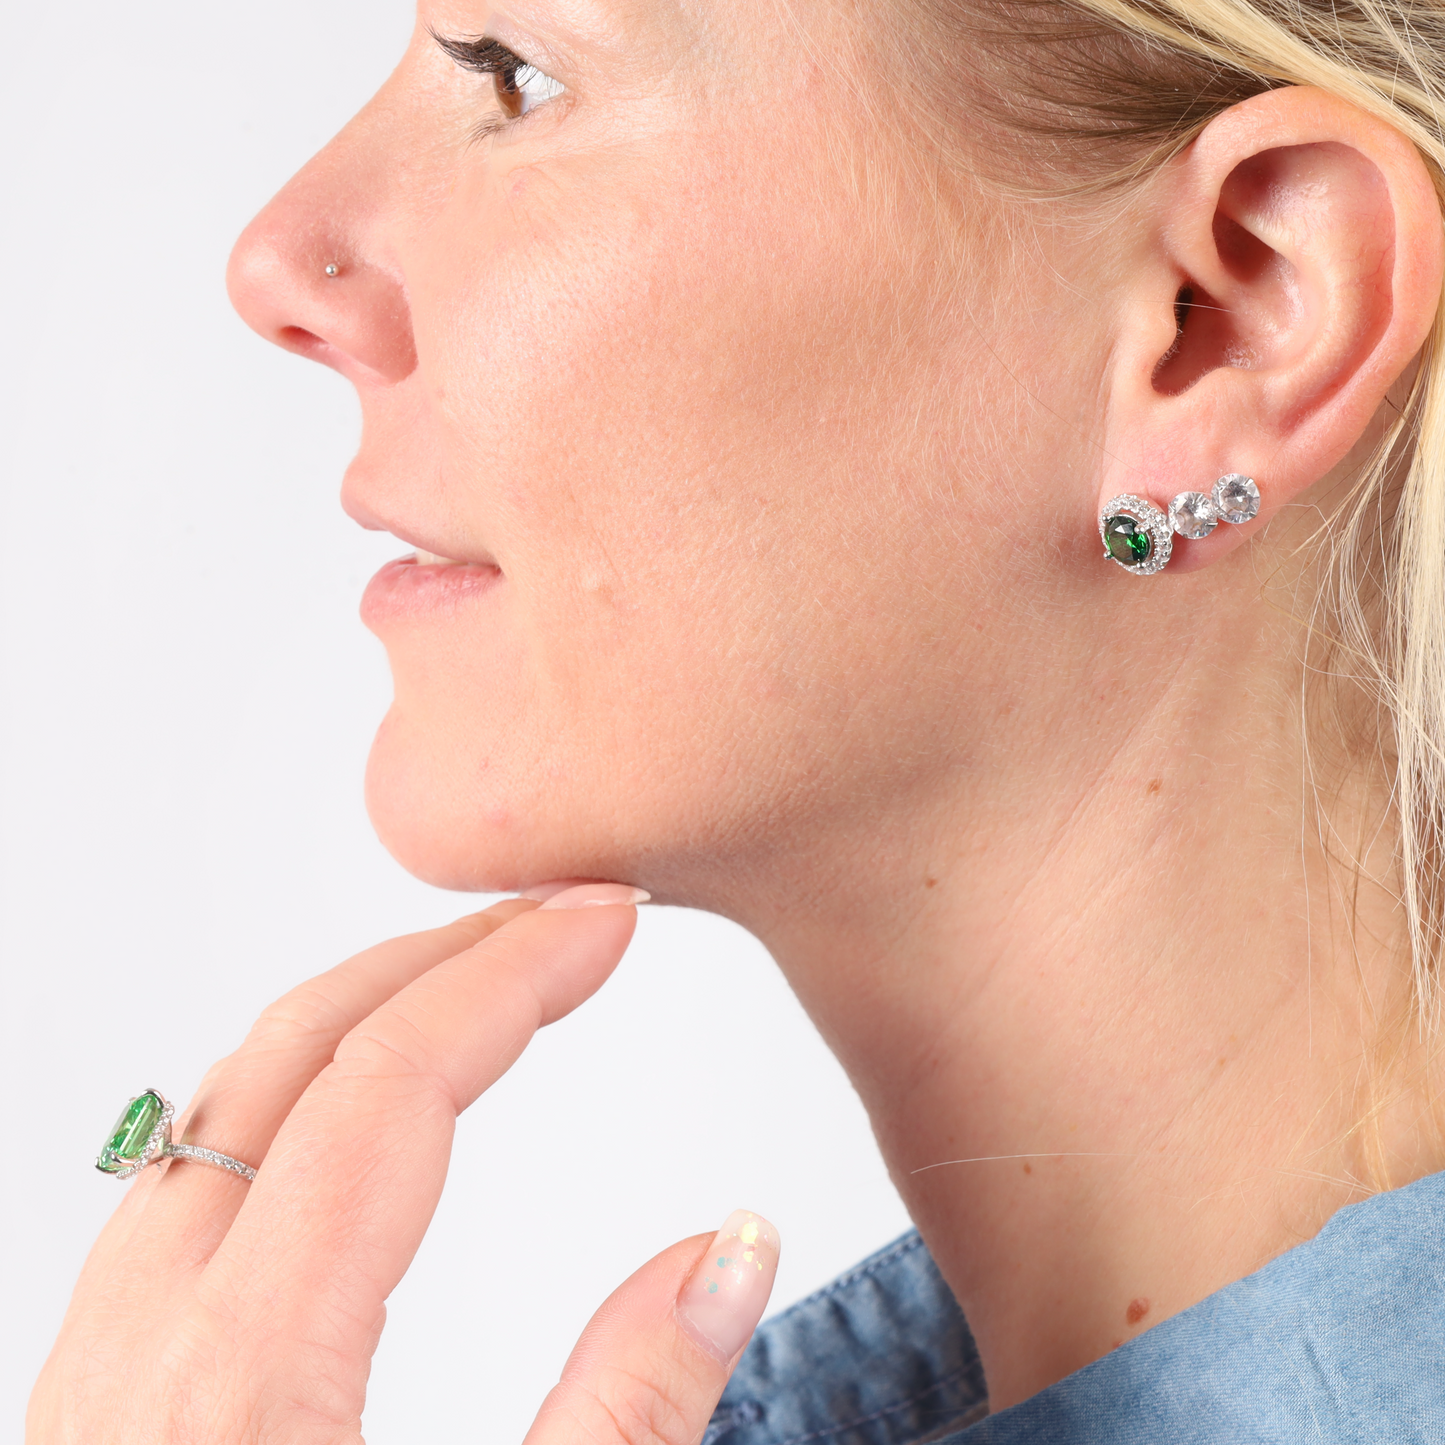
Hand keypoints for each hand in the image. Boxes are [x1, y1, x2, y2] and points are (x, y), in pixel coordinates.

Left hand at [29, 885, 779, 1443]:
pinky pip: (191, 1171)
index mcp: (246, 1376)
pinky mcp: (98, 1397)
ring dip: (360, 1009)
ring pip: (223, 1098)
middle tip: (565, 915)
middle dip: (441, 954)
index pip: (392, 1085)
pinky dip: (295, 1090)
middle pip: (292, 1051)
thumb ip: (628, 1409)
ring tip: (481, 980)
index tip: (607, 915)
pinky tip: (359, 1110)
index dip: (512, 973)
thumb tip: (727, 1240)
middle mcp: (142, 1340)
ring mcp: (98, 1363)